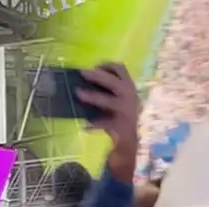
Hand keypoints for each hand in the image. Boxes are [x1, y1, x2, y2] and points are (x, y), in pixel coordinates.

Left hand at [76, 63, 139, 179]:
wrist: (129, 141)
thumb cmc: (117, 116)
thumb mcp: (115, 99)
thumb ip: (104, 90)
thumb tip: (82, 79)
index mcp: (128, 87)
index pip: (121, 69)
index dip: (107, 65)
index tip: (93, 66)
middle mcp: (130, 96)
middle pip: (115, 82)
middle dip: (98, 76)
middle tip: (82, 73)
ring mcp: (127, 111)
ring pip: (110, 101)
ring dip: (94, 97)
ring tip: (78, 94)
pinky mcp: (121, 126)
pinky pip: (105, 124)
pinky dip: (94, 125)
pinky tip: (85, 127)